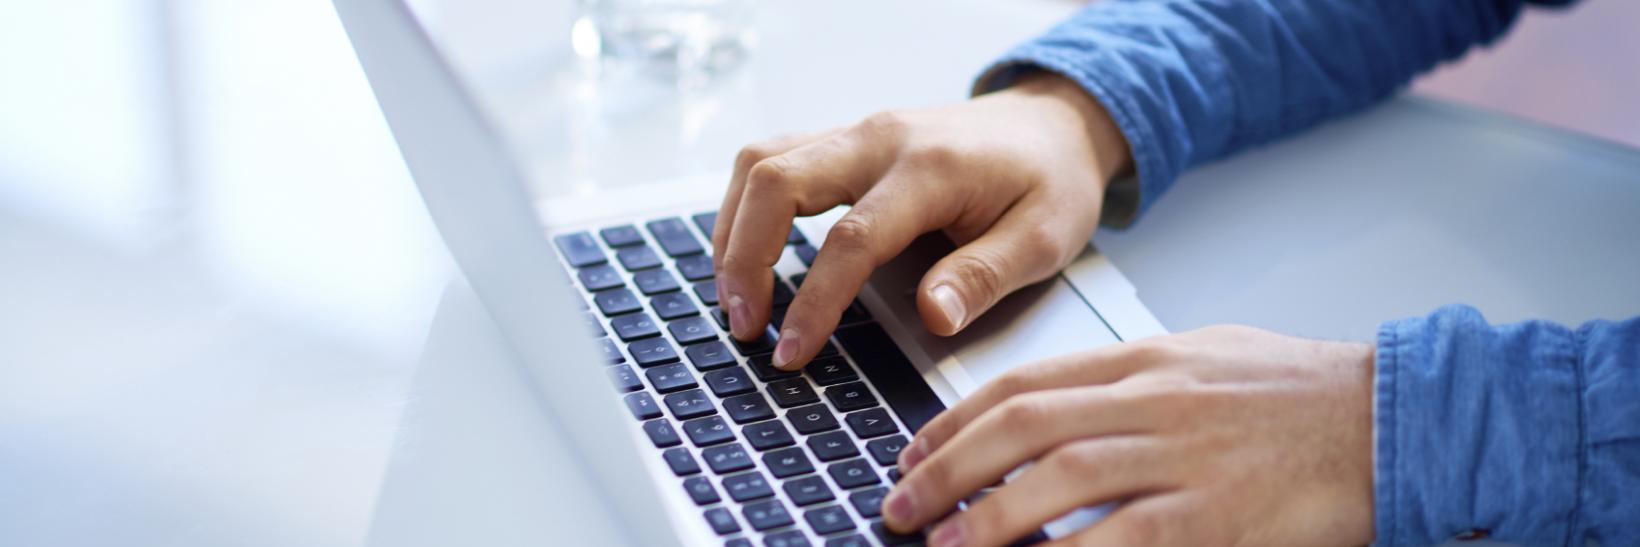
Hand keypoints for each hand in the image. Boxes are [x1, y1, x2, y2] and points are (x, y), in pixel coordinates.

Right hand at [711, 72, 1130, 368]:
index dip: (814, 301)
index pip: (850, 238)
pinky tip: (745, 254)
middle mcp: (880, 139)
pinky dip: (745, 207)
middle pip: (777, 181)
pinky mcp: (843, 140)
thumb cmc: (1050, 181)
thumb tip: (933, 316)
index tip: (791, 351)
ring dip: (732, 230)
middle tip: (744, 326)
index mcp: (931, 168)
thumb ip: (984, 276)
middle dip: (743, 258)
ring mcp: (856, 133)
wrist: (1053, 125)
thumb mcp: (1044, 237)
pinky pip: (771, 158)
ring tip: (733, 297)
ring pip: (759, 162)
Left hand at [884, 326, 1376, 546]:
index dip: (955, 418)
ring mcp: (1186, 457)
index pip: (1025, 380)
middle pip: (1024, 425)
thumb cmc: (1296, 393)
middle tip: (899, 504)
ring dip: (987, 514)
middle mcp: (1155, 401)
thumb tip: (1052, 411)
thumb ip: (1127, 379)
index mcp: (1145, 359)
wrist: (1391, 417)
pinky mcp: (1218, 515)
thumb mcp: (1201, 358)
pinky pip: (1124, 539)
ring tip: (941, 543)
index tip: (913, 450)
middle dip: (947, 466)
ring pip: (1061, 478)